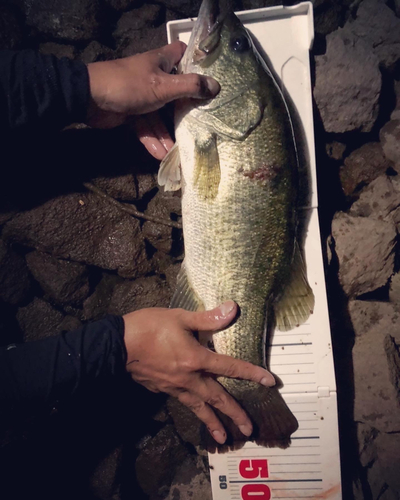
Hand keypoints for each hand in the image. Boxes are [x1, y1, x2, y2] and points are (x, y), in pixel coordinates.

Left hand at [86, 41, 219, 157]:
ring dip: (168, 135)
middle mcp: (155, 77)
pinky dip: (153, 140)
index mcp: (162, 62)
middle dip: (188, 110)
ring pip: (161, 116)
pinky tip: (160, 156)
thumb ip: (190, 87)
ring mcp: (143, 97)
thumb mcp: (163, 86)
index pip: (184, 54)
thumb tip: (216, 87)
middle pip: (177, 93)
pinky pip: (147, 128)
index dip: (197, 62)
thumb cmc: (129, 85)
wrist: (89, 99)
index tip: (212, 78)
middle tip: (203, 124)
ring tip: (178, 153)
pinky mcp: (133, 114)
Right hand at [123, 301, 274, 444]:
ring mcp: (174, 387)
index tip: (269, 382)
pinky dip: (191, 409)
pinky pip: (182, 402)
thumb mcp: (180, 317)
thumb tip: (232, 308)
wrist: (117, 345)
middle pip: (216, 398)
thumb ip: (208, 318)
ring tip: (223, 438)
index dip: (251, 373)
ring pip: (198, 407)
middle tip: (248, 429)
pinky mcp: (162, 389)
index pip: (230, 368)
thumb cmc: (149, 327)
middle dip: (234, 414)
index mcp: (196, 359)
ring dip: (212, 422)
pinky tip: (192, 410)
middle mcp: (188, 378)